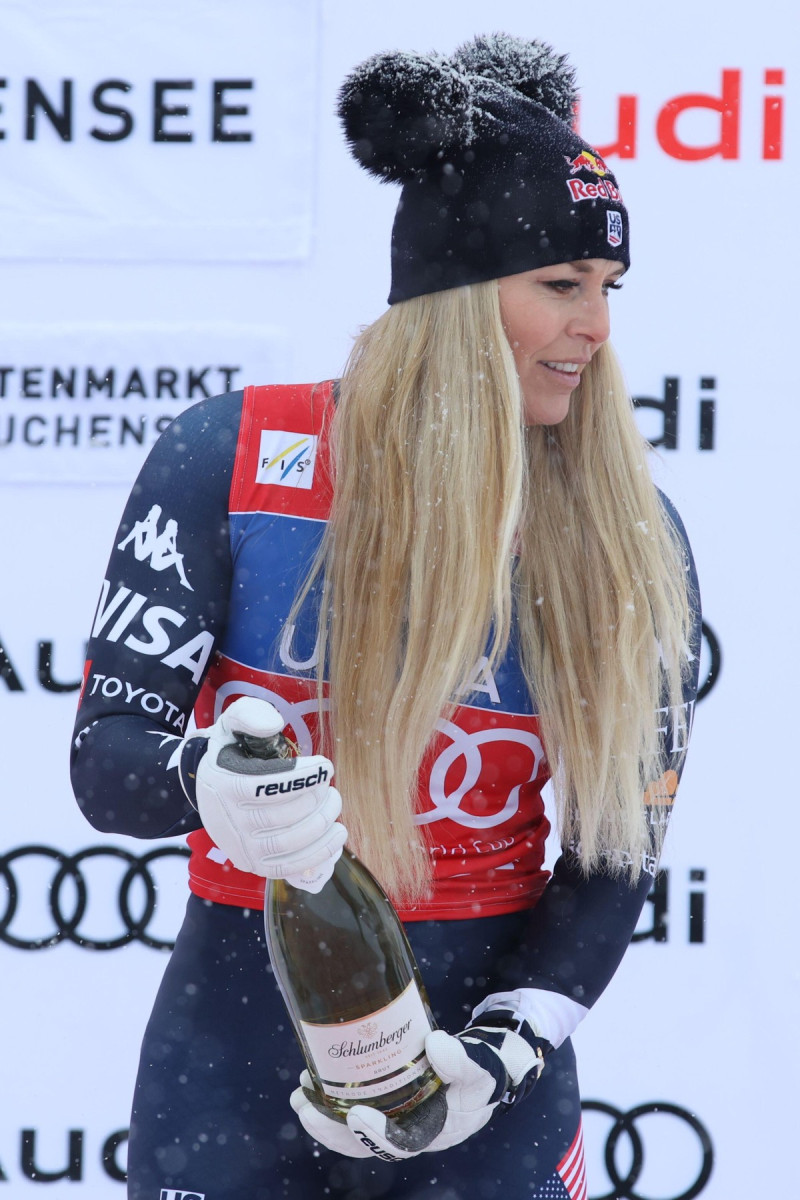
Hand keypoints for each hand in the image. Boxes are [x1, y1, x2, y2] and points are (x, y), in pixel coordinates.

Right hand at [194, 697, 346, 890]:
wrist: (210, 791)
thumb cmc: (233, 753)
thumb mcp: (232, 725)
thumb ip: (250, 715)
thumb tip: (274, 725)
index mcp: (225, 785)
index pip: (268, 786)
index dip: (304, 778)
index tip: (326, 766)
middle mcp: (230, 821)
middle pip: (283, 817)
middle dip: (317, 799)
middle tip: (331, 787)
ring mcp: (242, 847)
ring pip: (290, 844)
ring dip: (322, 824)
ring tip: (334, 804)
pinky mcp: (255, 865)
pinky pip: (290, 867)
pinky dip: (319, 853)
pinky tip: (337, 835)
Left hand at [290, 1009, 551, 1158]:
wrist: (477, 1074)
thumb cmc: (479, 1076)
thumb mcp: (479, 1068)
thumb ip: (462, 1060)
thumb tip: (436, 1043)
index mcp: (430, 1131)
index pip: (400, 1143)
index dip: (376, 1135)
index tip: (355, 1116)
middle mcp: (406, 1132)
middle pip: (363, 1144)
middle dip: (331, 1129)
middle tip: (304, 1107)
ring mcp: (392, 1122)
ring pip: (351, 1132)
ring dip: (322, 1118)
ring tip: (299, 1096)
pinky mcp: (383, 1106)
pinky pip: (351, 1114)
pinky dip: (330, 1105)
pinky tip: (311, 1087)